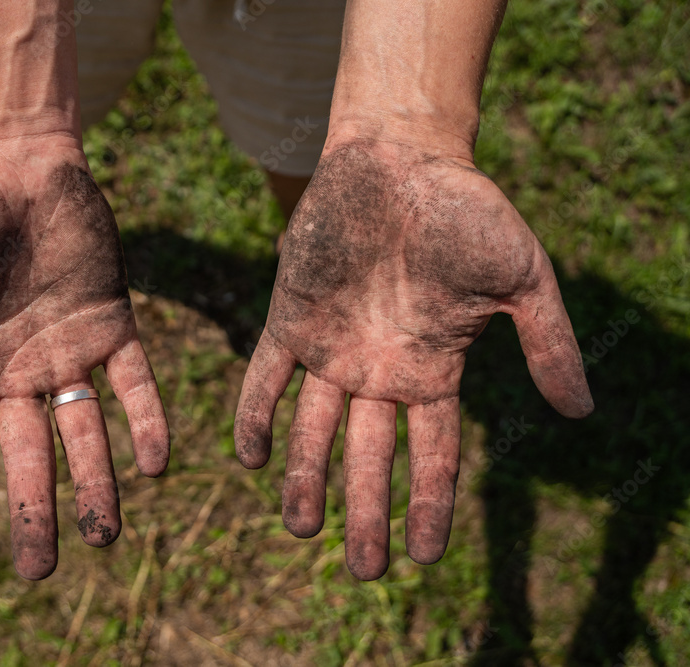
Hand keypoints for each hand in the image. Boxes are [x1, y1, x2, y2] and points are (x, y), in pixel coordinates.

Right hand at [0, 142, 169, 578]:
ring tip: (107, 537)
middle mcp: (16, 371)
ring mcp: (66, 349)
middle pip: (25, 456)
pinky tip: (156, 464)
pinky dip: (147, 420)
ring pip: (84, 430)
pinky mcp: (112, 322)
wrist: (10, 155)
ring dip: (96, 482)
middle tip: (44, 569)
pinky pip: (134, 382)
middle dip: (34, 510)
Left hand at [234, 138, 591, 579]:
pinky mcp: (289, 319)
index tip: (422, 559)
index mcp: (432, 370)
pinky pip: (265, 378)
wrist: (400, 158)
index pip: (431, 456)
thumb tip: (584, 412)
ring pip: (313, 430)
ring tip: (300, 529)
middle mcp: (378, 371)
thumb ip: (548, 341)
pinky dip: (255, 415)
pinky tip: (252, 458)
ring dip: (305, 480)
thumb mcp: (522, 278)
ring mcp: (331, 348)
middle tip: (362, 569)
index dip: (428, 506)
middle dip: (366, 512)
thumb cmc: (466, 211)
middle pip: (369, 458)